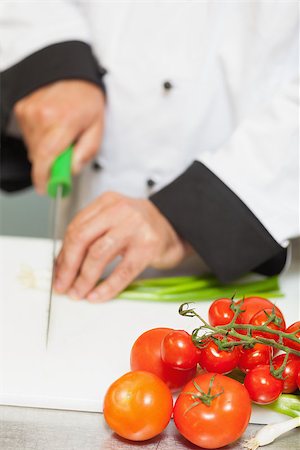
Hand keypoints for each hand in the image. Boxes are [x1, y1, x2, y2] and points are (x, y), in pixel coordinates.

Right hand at [14, 80, 104, 193]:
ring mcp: (29, 111)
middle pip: (39, 156)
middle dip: (51, 164)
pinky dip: (39, 139)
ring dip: (46, 151)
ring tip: (60, 136)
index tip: (46, 189)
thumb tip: (72, 170)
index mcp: (63, 121)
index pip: (46, 158)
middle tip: (65, 156)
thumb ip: (86, 151)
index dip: (43, 178)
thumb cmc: (87, 99)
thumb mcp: (97, 127)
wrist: (73, 72)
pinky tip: (50, 128)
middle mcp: (42, 116)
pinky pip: (28, 136)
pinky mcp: (21, 109)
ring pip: (33, 148)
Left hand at [54, 192, 189, 301]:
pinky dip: (106, 287)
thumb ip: (92, 236)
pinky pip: (122, 271)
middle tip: (63, 285)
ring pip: (98, 254)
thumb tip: (64, 265)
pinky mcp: (148, 247)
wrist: (177, 228)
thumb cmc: (142, 228)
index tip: (58, 272)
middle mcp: (120, 210)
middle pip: (82, 238)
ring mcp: (135, 227)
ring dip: (84, 278)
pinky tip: (98, 296)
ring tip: (78, 292)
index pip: (76, 227)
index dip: (63, 253)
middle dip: (68, 266)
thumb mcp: (115, 221)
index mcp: (107, 202)